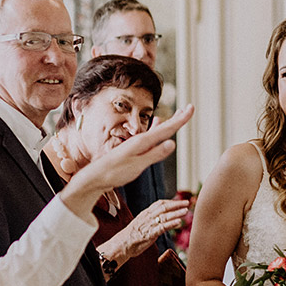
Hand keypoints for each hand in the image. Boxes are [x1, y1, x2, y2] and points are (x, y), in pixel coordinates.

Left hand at [62, 105, 194, 215]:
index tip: (191, 108)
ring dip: (169, 122)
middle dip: (178, 118)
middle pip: (164, 127)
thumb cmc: (114, 173)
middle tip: (190, 107)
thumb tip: (172, 143)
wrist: (94, 177)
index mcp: (142, 142)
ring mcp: (137, 144)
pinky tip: (157, 124)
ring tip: (178, 114)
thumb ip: (154, 154)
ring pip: (158, 130)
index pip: (167, 129)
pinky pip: (150, 135)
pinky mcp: (133, 150)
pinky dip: (158, 129)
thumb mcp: (136, 166)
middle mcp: (140, 140)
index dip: (180, 119)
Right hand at [97, 198, 188, 272]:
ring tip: (186, 211)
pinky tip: (179, 222)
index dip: (171, 201)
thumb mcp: (142, 224)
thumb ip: (151, 221)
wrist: (121, 245)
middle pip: (164, 207)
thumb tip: (163, 220)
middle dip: (176, 204)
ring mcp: (148, 225)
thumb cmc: (132, 237)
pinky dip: (171, 224)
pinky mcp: (149, 234)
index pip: (159, 204)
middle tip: (187, 203)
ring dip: (176, 213)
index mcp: (145, 214)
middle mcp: (147, 217)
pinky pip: (162, 227)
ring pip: (164, 216)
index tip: (180, 201)